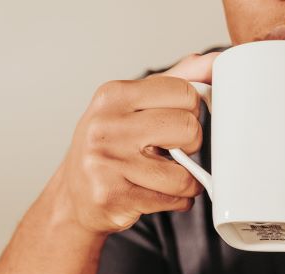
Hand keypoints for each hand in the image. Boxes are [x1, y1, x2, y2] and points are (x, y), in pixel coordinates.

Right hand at [53, 52, 217, 235]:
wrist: (73, 198)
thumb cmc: (107, 150)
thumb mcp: (130, 108)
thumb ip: (173, 81)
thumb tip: (212, 63)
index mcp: (112, 96)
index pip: (183, 92)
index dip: (192, 110)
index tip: (178, 122)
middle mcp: (105, 127)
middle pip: (187, 129)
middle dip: (191, 144)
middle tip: (175, 151)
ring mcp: (107, 163)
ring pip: (183, 172)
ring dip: (187, 180)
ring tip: (170, 177)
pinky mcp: (113, 196)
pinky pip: (172, 198)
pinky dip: (178, 200)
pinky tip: (162, 194)